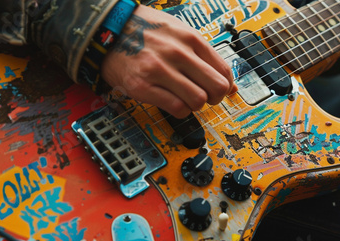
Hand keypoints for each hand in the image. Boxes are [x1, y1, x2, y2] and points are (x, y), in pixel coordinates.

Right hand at [101, 5, 236, 117]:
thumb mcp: (180, 33)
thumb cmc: (146, 32)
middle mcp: (178, 53)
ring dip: (195, 105)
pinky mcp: (143, 86)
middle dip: (215, 98)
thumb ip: (204, 56)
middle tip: (205, 97)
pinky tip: (173, 102)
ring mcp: (159, 70)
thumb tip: (230, 85)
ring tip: (185, 98)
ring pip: (198, 101)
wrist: (108, 30)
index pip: (224, 71)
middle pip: (216, 88)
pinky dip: (180, 110)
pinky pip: (177, 108)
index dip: (226, 86)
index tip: (220, 90)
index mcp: (190, 38)